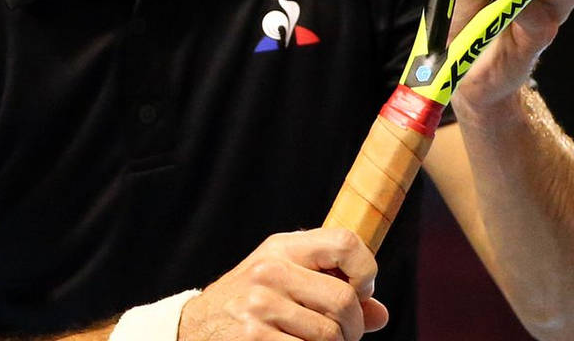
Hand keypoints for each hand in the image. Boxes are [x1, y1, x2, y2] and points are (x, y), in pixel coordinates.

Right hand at [179, 228, 389, 339]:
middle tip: (344, 335)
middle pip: (344, 299)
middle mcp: (270, 271)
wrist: (193, 329)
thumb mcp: (285, 280)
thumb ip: (331, 287)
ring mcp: (259, 306)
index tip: (362, 291)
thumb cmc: (250, 303)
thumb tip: (380, 315)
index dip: (366, 269)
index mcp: (282, 247)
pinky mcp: (252, 339)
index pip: (346, 241)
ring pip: (330, 335)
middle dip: (354, 326)